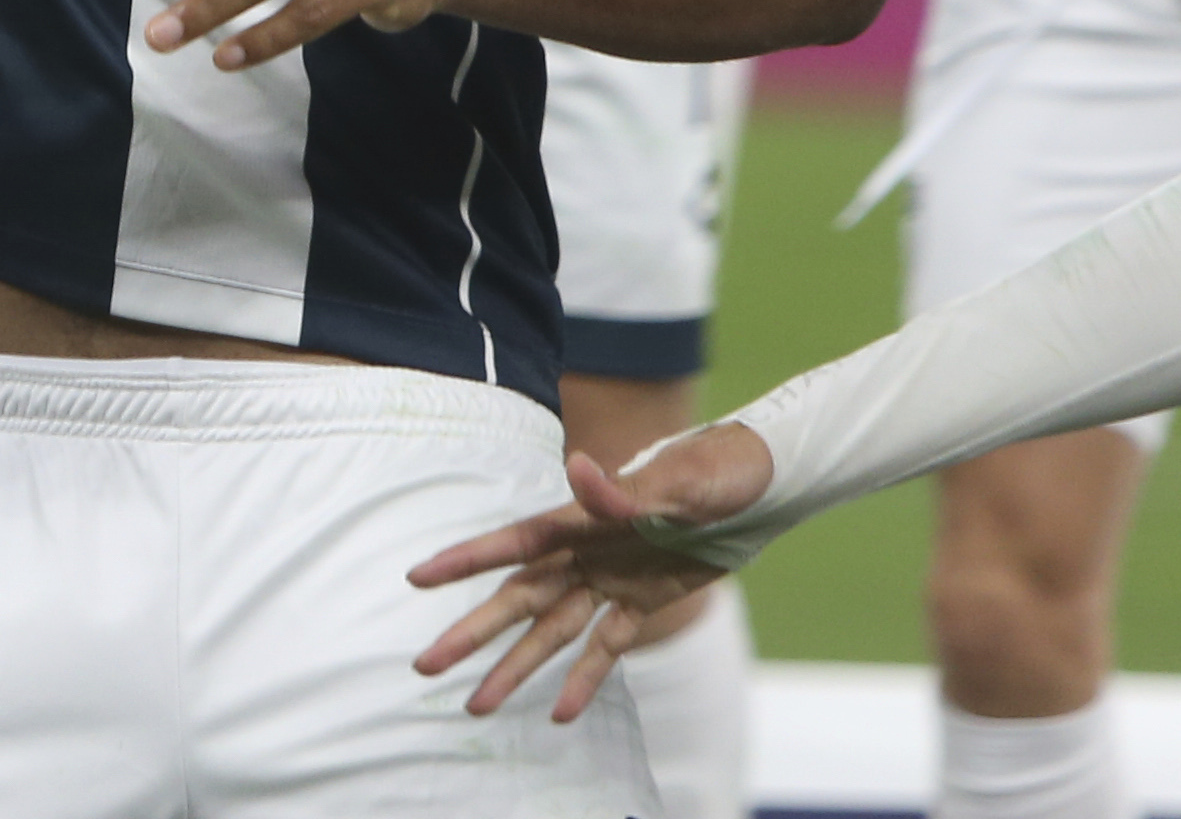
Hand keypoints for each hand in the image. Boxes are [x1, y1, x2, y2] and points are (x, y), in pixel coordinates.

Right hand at [407, 420, 774, 722]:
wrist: (762, 485)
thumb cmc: (718, 469)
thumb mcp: (676, 481)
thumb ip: (622, 490)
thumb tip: (577, 467)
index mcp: (583, 520)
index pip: (515, 544)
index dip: (466, 561)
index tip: (418, 576)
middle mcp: (586, 552)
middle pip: (519, 599)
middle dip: (473, 632)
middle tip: (428, 664)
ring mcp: (611, 578)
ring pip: (552, 631)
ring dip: (517, 666)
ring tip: (478, 704)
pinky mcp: (643, 600)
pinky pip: (606, 647)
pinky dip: (584, 678)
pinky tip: (560, 712)